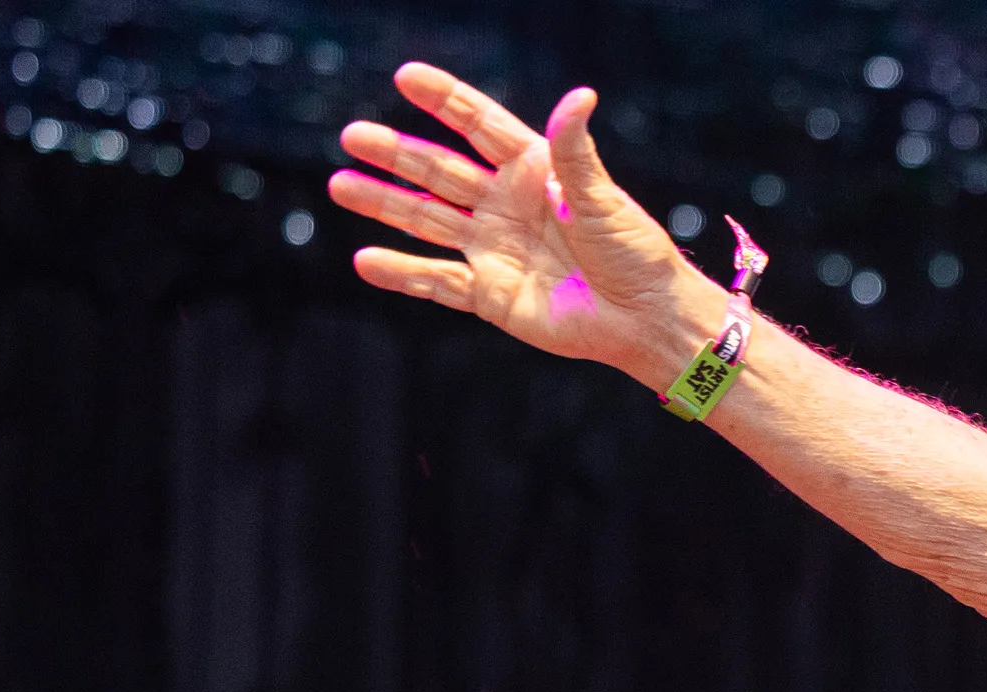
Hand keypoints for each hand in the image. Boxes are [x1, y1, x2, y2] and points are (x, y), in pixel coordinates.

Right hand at [330, 65, 707, 381]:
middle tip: (353, 135)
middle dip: (396, 154)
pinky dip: (401, 274)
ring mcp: (493, 250)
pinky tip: (364, 261)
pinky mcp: (491, 295)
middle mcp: (505, 205)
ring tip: (341, 184)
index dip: (444, 101)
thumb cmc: (635, 253)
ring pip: (427, 220)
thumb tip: (581, 95)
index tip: (406, 76)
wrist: (645, 320)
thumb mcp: (601, 197)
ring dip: (384, 204)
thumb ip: (575, 150)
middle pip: (440, 171)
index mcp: (533, 172)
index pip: (479, 126)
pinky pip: (436, 283)